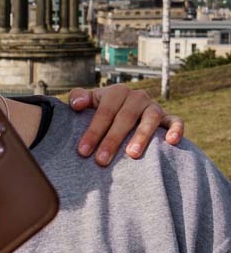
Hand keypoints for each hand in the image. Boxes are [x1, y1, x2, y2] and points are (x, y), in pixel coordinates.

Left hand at [67, 86, 183, 163]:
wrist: (123, 114)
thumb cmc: (102, 112)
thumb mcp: (89, 103)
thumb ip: (79, 98)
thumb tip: (77, 104)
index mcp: (117, 92)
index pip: (105, 111)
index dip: (93, 130)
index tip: (83, 151)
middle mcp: (137, 97)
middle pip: (126, 117)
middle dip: (112, 139)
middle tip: (101, 161)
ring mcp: (154, 107)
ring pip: (151, 118)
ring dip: (142, 136)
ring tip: (132, 154)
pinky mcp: (168, 118)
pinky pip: (176, 121)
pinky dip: (176, 129)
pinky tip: (171, 141)